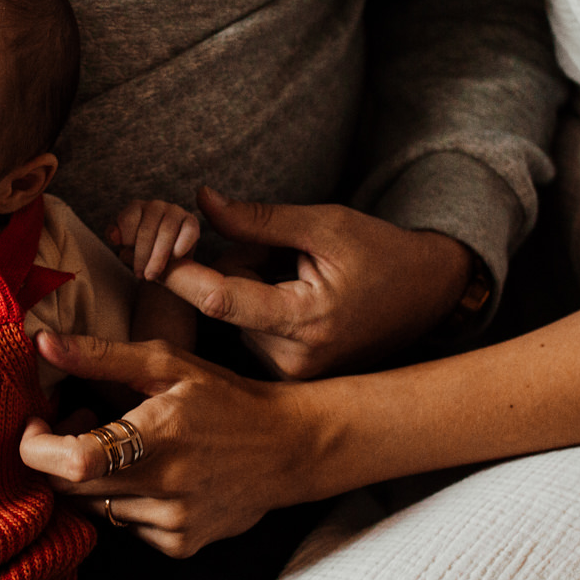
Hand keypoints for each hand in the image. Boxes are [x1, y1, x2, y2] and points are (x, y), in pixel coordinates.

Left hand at [20, 334, 315, 557]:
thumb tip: (42, 342)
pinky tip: (152, 474)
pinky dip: (124, 500)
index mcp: (159, 434)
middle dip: (56, 455)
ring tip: (122, 445)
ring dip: (91, 478)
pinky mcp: (179, 545)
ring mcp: (173, 522)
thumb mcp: (169, 364)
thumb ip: (101, 356)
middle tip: (81, 422)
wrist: (290, 449)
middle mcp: (165, 485)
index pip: (74, 460)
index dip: (37, 446)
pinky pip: (124, 526)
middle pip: (70, 488)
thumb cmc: (225, 398)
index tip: (37, 423)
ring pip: (94, 508)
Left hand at [106, 199, 201, 281]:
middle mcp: (155, 205)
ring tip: (152, 275)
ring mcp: (175, 211)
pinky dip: (180, 247)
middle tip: (140, 275)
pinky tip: (174, 259)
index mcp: (135, 207)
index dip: (126, 239)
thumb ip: (116, 238)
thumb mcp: (125, 247)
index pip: (128, 219)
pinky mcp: (192, 221)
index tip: (125, 255)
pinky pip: (187, 232)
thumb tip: (114, 236)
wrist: (166, 264)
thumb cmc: (141, 253)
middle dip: (142, 255)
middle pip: (147, 229)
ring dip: (158, 257)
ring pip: (166, 231)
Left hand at [160, 189, 472, 378]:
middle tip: (289, 251)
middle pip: (228, 302)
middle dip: (241, 266)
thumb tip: (200, 202)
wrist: (429, 296)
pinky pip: (253, 331)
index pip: (222, 298)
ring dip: (253, 287)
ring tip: (304, 276)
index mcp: (306, 320)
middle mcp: (294, 360)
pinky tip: (301, 298)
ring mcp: (292, 375)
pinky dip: (263, 306)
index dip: (181, 272)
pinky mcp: (290, 377)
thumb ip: (259, 219)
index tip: (150, 252)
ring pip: (237, 316)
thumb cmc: (382, 253)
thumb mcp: (325, 224)